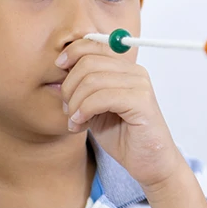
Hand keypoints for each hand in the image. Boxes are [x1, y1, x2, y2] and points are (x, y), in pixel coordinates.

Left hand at [56, 38, 186, 191]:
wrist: (149, 162)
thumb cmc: (123, 136)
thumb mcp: (96, 107)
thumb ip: (84, 86)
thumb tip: (60, 66)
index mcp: (125, 69)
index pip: (94, 45)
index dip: (72, 53)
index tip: (58, 69)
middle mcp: (135, 72)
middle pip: (89, 62)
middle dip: (69, 87)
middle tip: (67, 109)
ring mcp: (140, 86)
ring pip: (92, 80)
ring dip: (75, 103)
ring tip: (75, 121)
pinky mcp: (142, 102)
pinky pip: (102, 97)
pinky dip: (85, 110)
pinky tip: (81, 124)